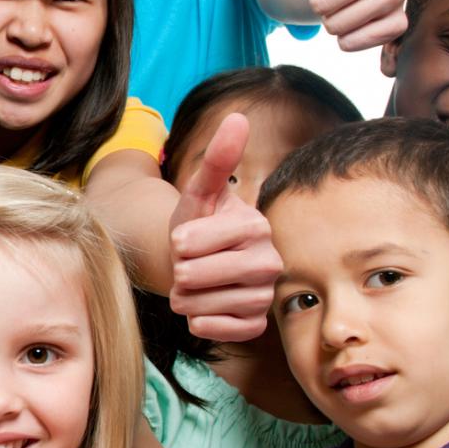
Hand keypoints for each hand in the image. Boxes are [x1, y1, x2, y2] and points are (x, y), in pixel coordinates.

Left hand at [168, 112, 282, 341]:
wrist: (198, 263)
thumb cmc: (198, 225)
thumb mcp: (199, 193)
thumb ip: (217, 160)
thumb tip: (238, 117)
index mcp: (256, 226)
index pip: (194, 242)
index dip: (178, 242)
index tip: (184, 238)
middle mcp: (270, 262)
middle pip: (196, 275)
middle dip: (178, 271)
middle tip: (188, 264)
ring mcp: (265, 296)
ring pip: (201, 305)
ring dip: (185, 297)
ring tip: (195, 283)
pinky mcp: (256, 325)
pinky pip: (215, 330)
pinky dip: (200, 321)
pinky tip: (204, 307)